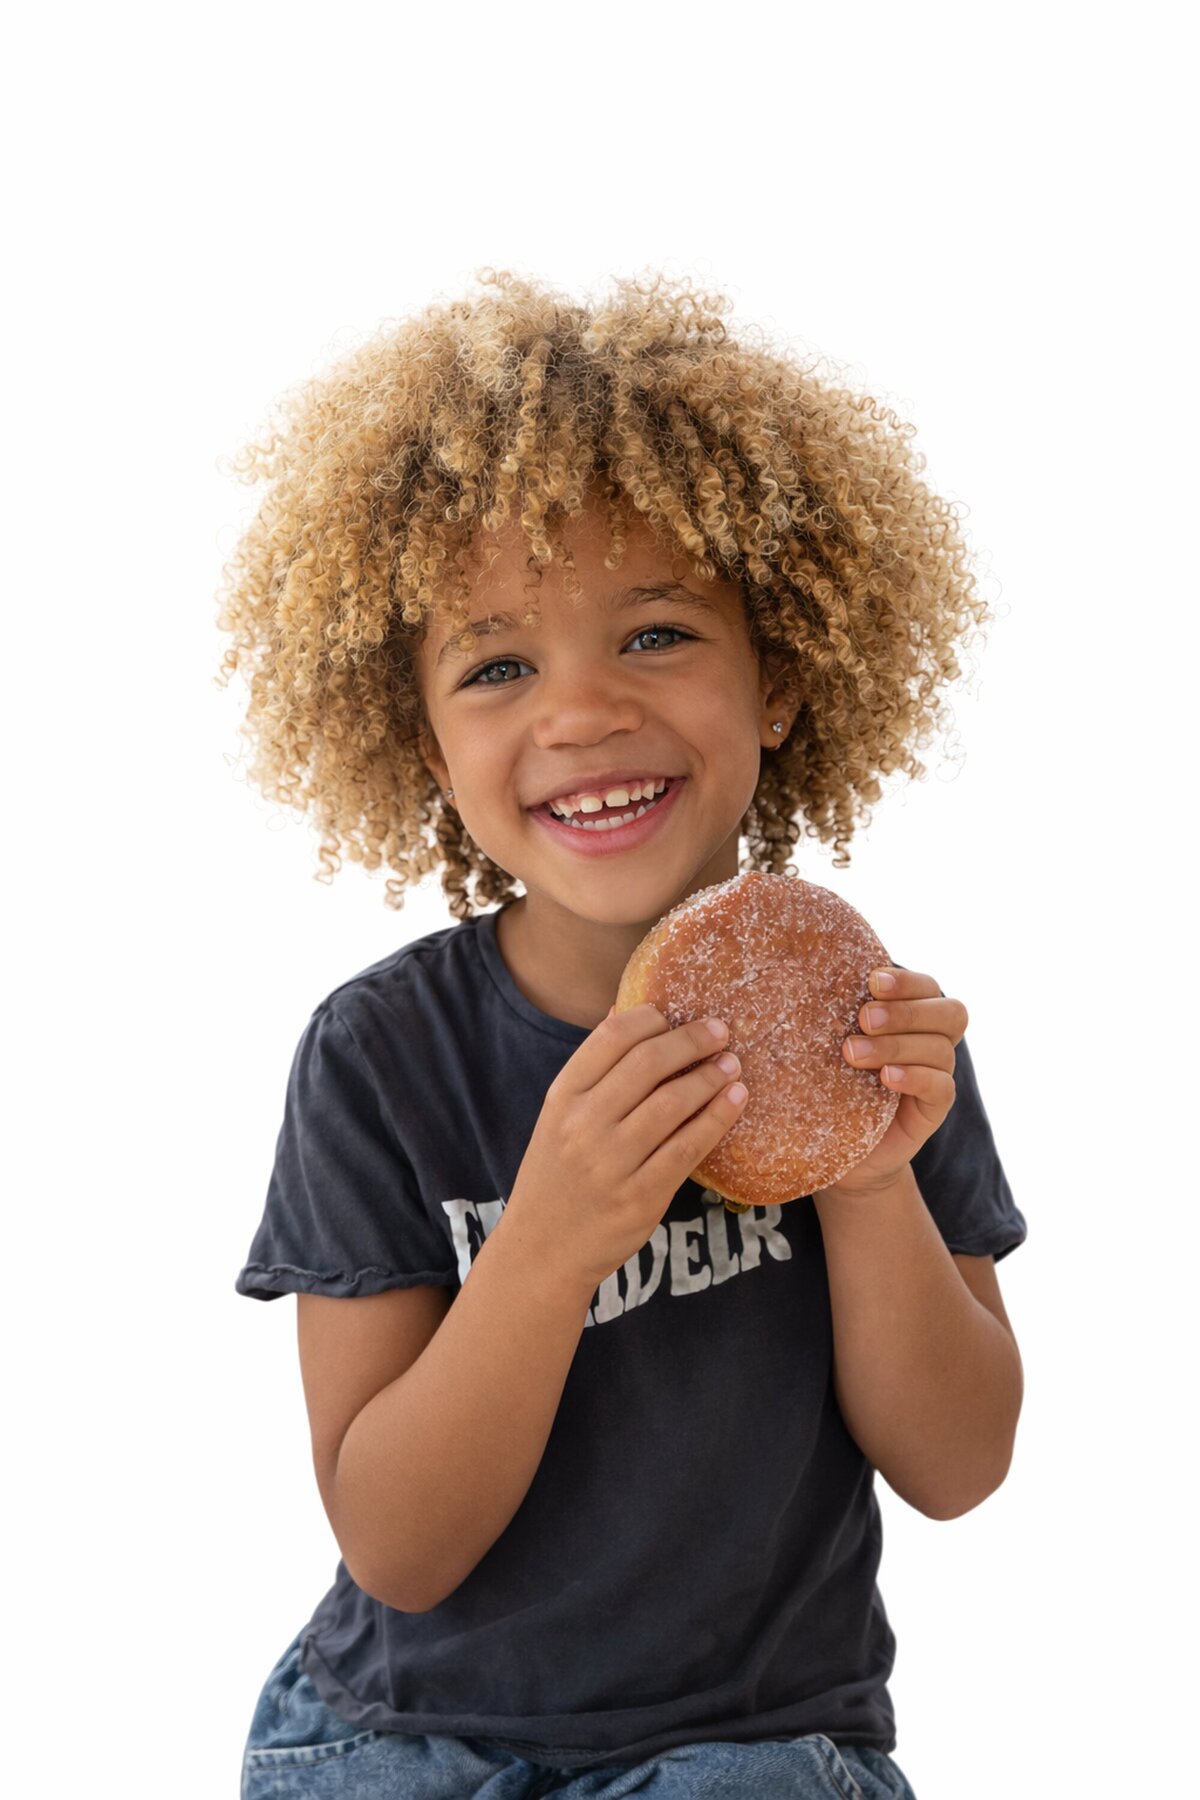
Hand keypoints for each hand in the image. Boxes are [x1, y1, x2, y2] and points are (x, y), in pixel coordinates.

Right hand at [501, 1005, 747, 1293]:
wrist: (542, 1251)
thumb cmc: (558, 1176)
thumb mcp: (559, 1118)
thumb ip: (593, 1072)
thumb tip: (626, 1011)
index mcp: (562, 1097)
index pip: (611, 1037)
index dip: (651, 1018)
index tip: (677, 1016)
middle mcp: (583, 1125)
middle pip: (648, 1062)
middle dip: (692, 1040)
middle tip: (721, 1032)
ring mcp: (612, 1162)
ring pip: (674, 1102)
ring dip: (711, 1076)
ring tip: (732, 1065)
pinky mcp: (641, 1197)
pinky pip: (689, 1147)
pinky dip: (718, 1118)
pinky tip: (735, 1101)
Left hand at [820, 967, 968, 1198]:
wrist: (834, 1145)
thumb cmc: (825, 1081)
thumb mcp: (824, 1042)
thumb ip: (829, 1009)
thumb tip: (795, 967)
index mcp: (910, 1016)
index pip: (928, 987)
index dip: (907, 981)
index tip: (871, 982)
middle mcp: (930, 1042)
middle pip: (951, 1013)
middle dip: (906, 1011)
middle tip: (863, 1019)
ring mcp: (935, 1075)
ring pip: (941, 1049)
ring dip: (897, 1045)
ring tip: (853, 1053)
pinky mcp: (933, 1110)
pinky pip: (942, 1088)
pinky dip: (916, 1077)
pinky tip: (886, 1078)